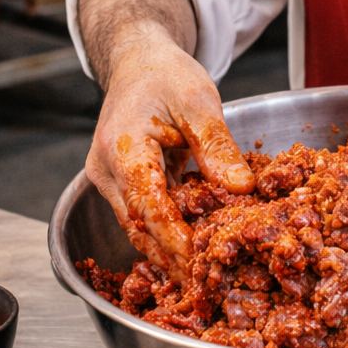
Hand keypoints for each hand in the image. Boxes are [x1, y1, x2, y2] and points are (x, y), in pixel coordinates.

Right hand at [85, 23, 253, 274]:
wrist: (137, 61)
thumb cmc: (164, 74)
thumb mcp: (199, 100)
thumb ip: (216, 144)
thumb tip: (240, 187)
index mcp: (122, 145)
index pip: (146, 201)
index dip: (172, 236)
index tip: (199, 261)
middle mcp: (107, 170)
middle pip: (139, 224)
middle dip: (172, 258)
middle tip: (206, 287)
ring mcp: (110, 181)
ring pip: (138, 227)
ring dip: (167, 254)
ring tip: (201, 282)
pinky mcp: (122, 186)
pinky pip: (142, 218)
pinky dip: (165, 237)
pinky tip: (190, 257)